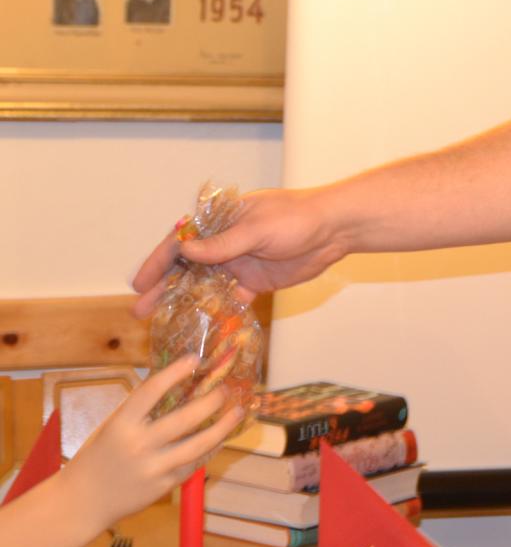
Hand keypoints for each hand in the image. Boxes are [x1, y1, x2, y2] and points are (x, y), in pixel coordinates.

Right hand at [56, 357, 242, 534]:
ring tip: (237, 412)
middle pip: (185, 418)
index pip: (151, 391)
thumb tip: (176, 382)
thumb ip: (140, 409)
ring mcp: (153, 467)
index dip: (174, 372)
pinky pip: (194, 464)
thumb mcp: (112, 427)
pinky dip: (210, 449)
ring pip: (198, 444)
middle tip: (225, 389)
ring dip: (223, 427)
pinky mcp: (163, 486)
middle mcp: (138, 445)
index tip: (194, 359)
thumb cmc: (99, 456)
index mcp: (121, 424)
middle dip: (211, 401)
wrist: (83, 501)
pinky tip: (220, 438)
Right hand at [131, 188, 341, 317]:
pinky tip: (198, 327)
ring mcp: (238, 263)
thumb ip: (222, 243)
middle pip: (186, 267)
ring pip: (203, 285)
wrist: (335, 229)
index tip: (139, 283)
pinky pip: (229, 299)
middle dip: (163, 287)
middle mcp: (224, 243)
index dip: (158, 262)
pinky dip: (215, 312)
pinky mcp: (255, 281)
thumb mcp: (257, 228)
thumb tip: (184, 250)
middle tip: (139, 309)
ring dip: (183, 301)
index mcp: (220, 221)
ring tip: (160, 320)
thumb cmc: (296, 218)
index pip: (181, 241)